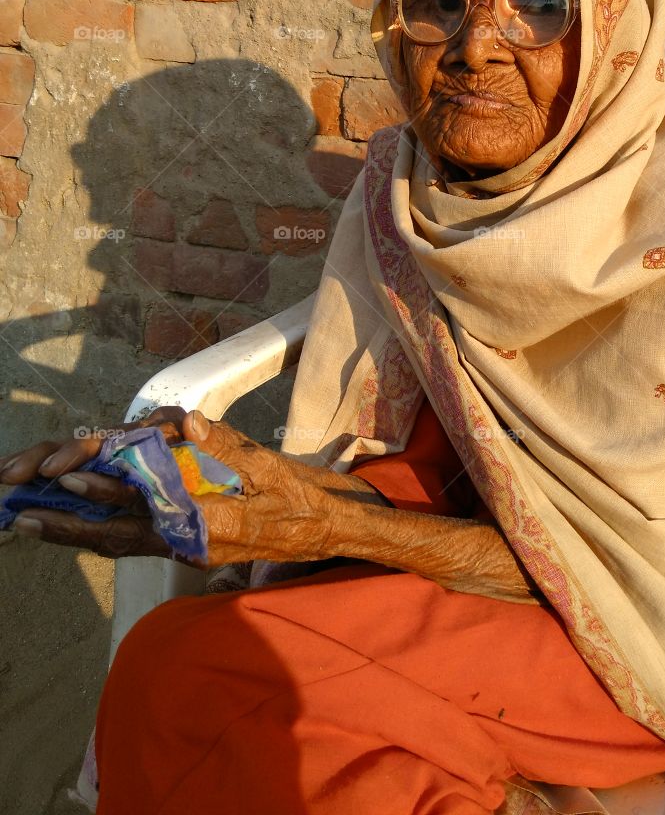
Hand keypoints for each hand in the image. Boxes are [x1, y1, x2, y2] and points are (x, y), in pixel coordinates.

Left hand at [0, 408, 372, 566]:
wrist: (327, 531)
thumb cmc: (302, 499)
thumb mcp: (270, 467)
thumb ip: (227, 445)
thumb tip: (188, 422)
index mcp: (207, 521)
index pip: (142, 503)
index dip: (102, 489)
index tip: (65, 474)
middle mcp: (188, 540)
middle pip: (115, 533)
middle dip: (67, 521)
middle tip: (19, 509)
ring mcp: (185, 548)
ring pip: (117, 542)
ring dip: (73, 532)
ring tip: (27, 523)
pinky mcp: (187, 547)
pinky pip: (135, 543)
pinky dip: (100, 534)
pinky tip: (75, 526)